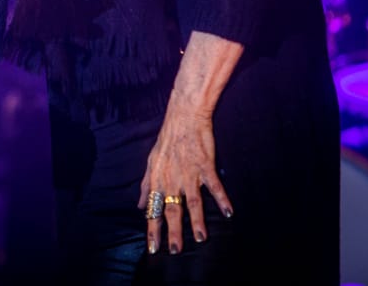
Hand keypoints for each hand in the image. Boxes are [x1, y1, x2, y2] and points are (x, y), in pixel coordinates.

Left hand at [139, 97, 233, 255]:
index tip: (152, 247)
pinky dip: (221, 199)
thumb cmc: (167, 141)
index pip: (153, 208)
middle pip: (171, 209)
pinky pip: (214, 185)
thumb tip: (139, 204)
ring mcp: (188, 173)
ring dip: (197, 221)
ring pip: (192, 201)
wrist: (183, 118)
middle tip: (174, 250)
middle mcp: (171, 179)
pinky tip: (228, 212)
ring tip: (201, 238)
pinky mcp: (205, 166)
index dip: (152, 228)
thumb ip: (145, 185)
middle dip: (172, 231)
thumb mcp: (150, 162)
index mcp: (157, 179)